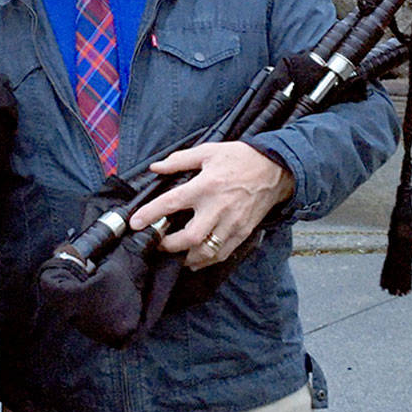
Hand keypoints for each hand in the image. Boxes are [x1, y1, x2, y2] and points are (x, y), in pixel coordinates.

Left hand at [128, 140, 292, 269]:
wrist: (276, 169)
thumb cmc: (241, 158)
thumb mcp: (209, 151)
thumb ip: (179, 160)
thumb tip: (155, 167)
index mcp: (206, 185)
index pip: (172, 202)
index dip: (151, 214)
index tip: (135, 224)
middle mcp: (218, 207)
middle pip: (190, 237)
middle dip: (170, 246)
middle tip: (159, 244)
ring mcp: (232, 222)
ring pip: (207, 251)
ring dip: (188, 258)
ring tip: (177, 255)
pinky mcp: (243, 232)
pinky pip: (223, 253)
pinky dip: (207, 260)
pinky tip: (196, 259)